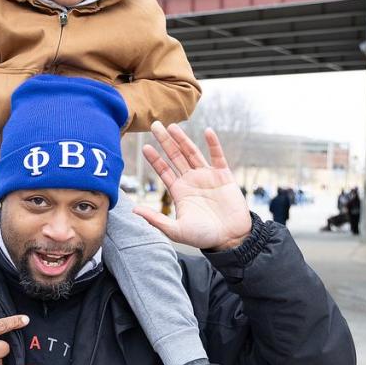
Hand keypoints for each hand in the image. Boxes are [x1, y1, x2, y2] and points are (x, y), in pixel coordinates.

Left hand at [132, 122, 251, 250]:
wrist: (231, 239)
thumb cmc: (204, 237)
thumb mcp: (176, 230)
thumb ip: (156, 220)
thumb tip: (134, 210)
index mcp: (179, 191)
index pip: (164, 170)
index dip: (155, 159)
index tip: (145, 147)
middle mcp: (191, 180)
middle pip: (175, 156)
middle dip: (165, 142)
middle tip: (154, 125)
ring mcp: (208, 176)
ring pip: (192, 153)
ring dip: (183, 139)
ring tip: (172, 126)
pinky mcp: (224, 176)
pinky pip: (218, 156)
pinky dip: (213, 144)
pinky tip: (208, 132)